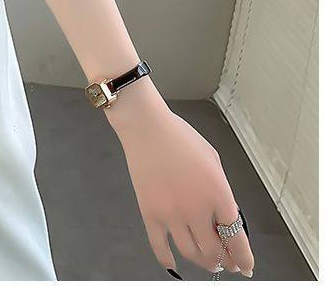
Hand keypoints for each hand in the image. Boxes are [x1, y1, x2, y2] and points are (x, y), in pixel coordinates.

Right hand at [111, 102, 255, 277]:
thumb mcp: (213, 160)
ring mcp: (172, 214)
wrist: (147, 127)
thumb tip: (223, 216)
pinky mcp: (150, 213)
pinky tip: (173, 264)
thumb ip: (221, 191)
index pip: (237, 239)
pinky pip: (160, 247)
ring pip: (191, 253)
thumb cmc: (179, 137)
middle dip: (224, 261)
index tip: (245, 265)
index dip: (243, 258)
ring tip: (206, 261)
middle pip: (214, 251)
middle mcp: (196, 209)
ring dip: (202, 262)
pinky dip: (168, 260)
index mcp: (218, 193)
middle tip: (226, 263)